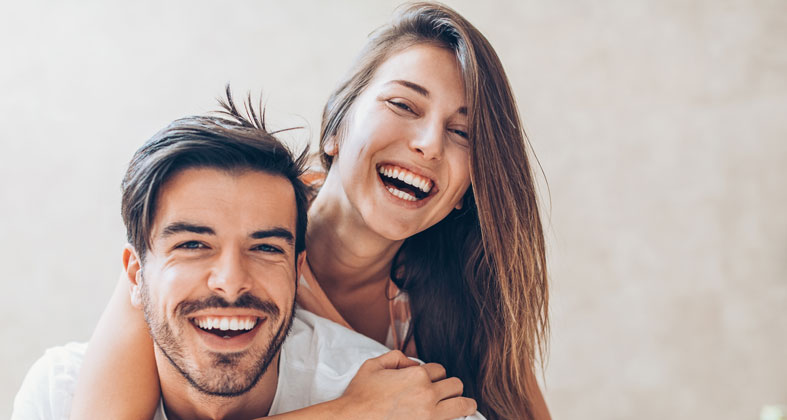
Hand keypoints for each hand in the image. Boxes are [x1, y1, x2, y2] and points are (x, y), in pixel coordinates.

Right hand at [336, 350, 477, 419]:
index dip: (434, 373)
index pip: (440, 370)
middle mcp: (427, 395)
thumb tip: (411, 363)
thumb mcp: (373, 366)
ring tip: (467, 405)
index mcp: (416, 376)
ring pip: (462, 406)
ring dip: (464, 404)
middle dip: (451, 387)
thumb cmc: (359, 397)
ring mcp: (429, 417)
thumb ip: (396, 357)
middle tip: (447, 392)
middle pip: (456, 386)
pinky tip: (450, 419)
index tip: (429, 380)